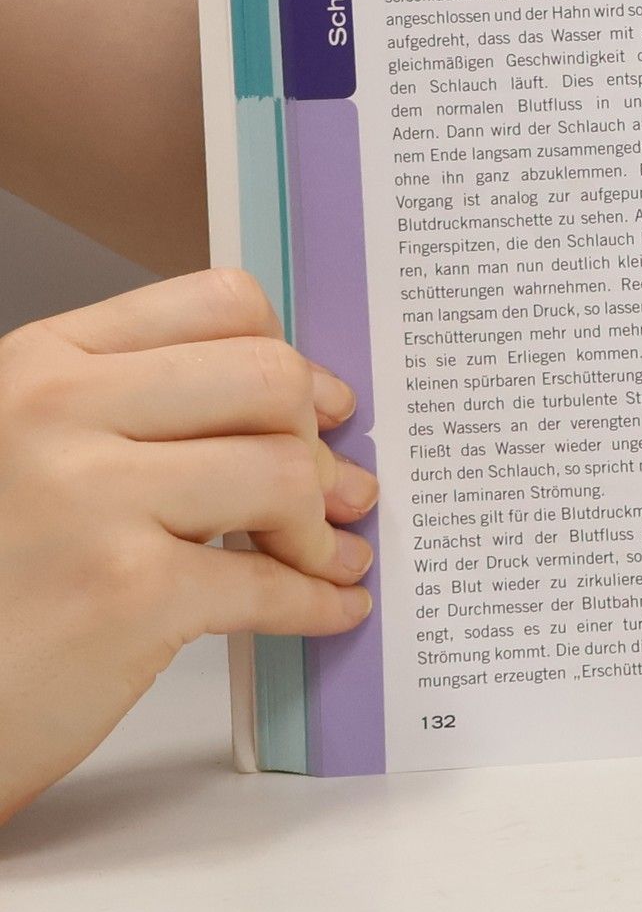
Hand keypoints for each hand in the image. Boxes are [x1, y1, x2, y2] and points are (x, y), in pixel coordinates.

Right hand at [0, 269, 377, 824]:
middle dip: (318, 443)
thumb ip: (141, 413)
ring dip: (322, 527)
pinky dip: (317, 600)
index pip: (217, 305)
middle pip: (269, 380)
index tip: (320, 403)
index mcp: (42, 363)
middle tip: (338, 487)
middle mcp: (57, 412)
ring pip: (283, 472)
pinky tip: (331, 606)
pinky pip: (271, 582)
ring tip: (327, 554)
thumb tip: (299, 405)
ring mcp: (90, 499)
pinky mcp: (126, 592)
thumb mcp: (32, 453)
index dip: (291, 359)